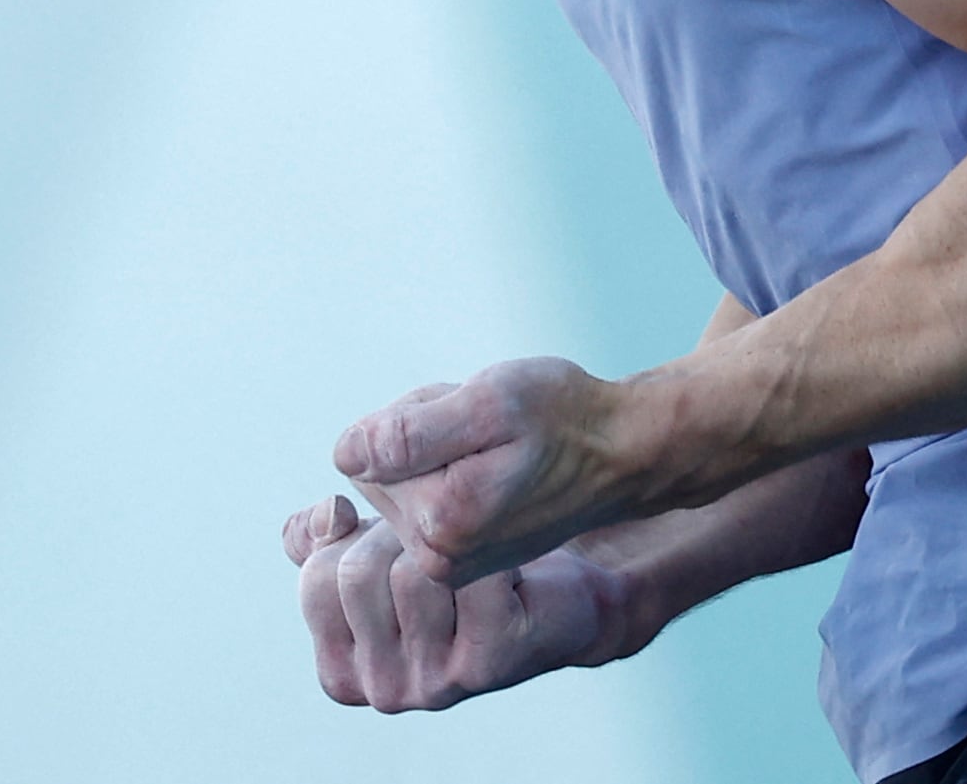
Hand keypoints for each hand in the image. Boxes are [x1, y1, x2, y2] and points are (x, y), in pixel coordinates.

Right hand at [282, 493, 640, 710]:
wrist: (552, 596)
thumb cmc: (452, 573)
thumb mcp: (370, 551)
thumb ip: (316, 539)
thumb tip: (329, 516)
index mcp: (342, 672)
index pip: (316, 580)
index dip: (355, 540)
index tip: (392, 543)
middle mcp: (383, 691)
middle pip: (359, 575)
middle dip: (399, 535)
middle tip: (437, 543)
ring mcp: (435, 686)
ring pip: (412, 572)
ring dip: (446, 543)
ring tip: (470, 558)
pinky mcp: (488, 665)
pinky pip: (468, 577)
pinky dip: (491, 554)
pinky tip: (506, 570)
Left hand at [330, 357, 649, 584]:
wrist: (622, 454)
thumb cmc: (562, 417)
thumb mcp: (488, 402)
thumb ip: (410, 432)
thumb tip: (345, 455)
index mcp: (440, 522)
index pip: (364, 448)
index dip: (411, 416)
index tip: (469, 420)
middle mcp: (438, 557)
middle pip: (376, 470)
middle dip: (418, 437)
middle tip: (484, 430)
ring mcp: (449, 564)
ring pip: (398, 482)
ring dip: (435, 453)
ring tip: (494, 448)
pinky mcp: (459, 561)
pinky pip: (420, 499)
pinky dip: (448, 473)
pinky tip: (495, 470)